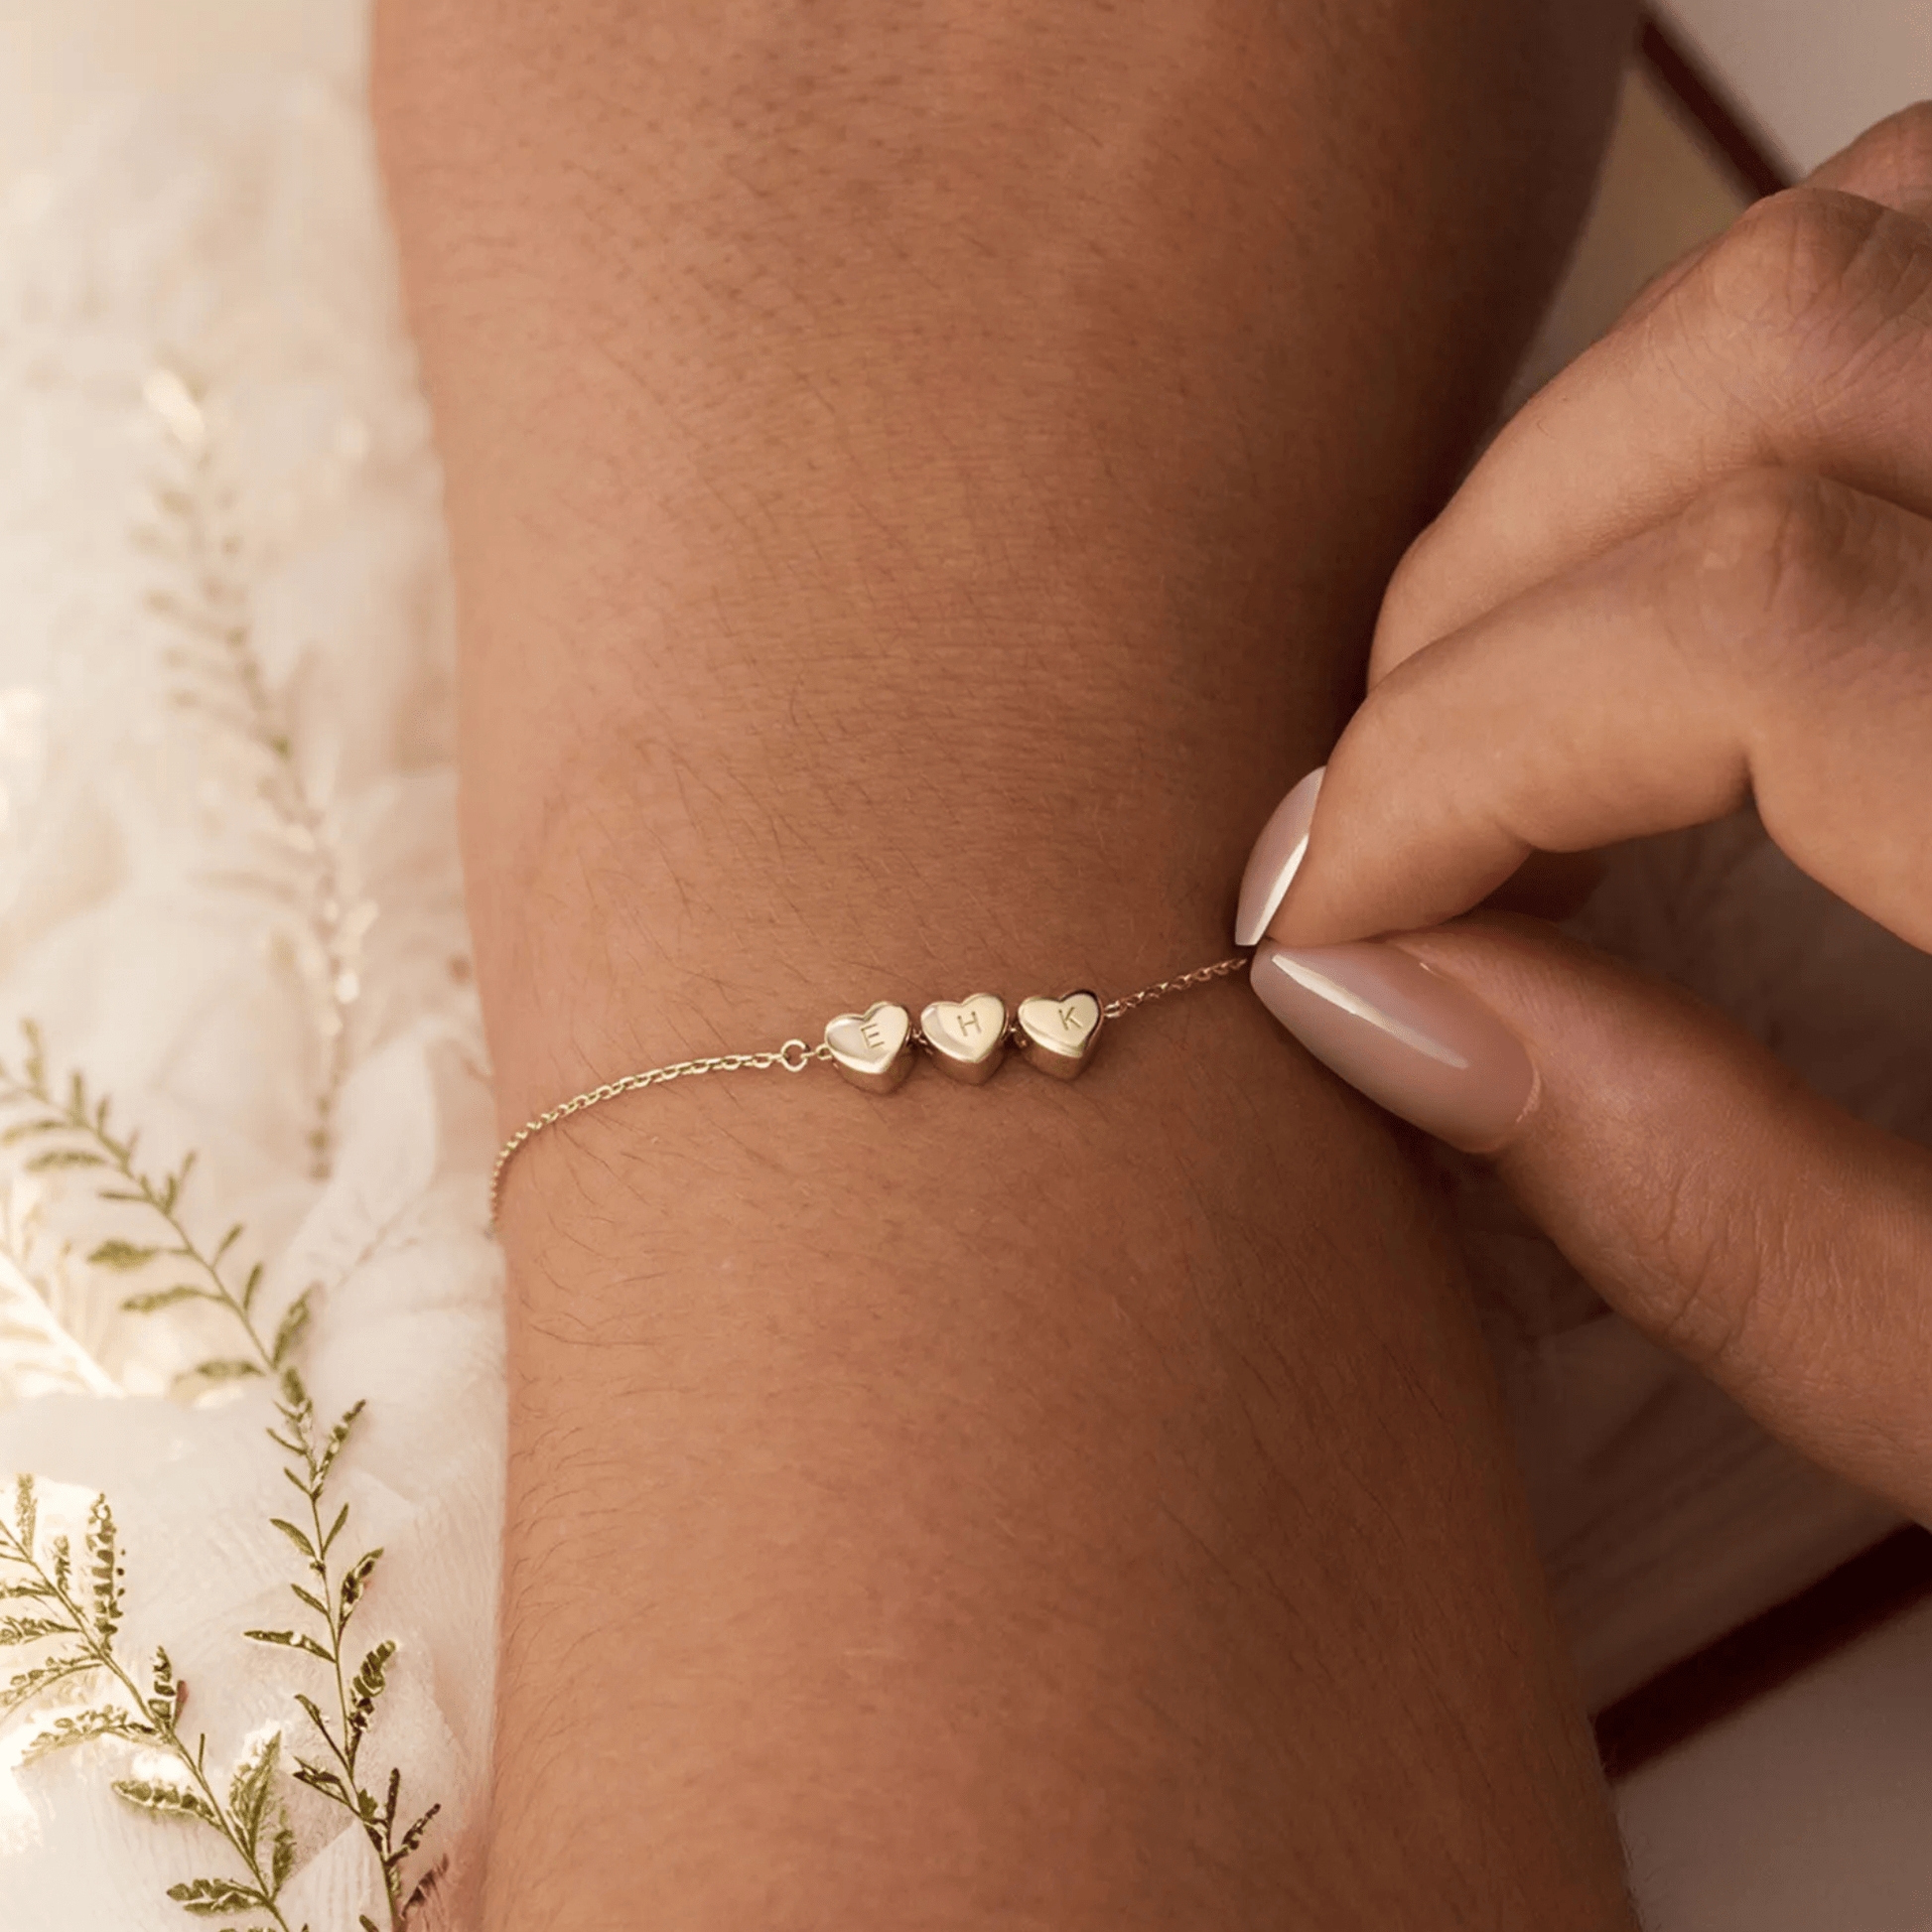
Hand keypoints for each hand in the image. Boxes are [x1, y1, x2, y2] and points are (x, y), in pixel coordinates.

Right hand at [1234, 104, 1931, 1524]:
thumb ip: (1706, 1210)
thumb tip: (1375, 1003)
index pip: (1748, 633)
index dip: (1454, 757)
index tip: (1322, 911)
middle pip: (1781, 359)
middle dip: (1487, 594)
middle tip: (1398, 810)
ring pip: (1870, 240)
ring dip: (1610, 451)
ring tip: (1528, 681)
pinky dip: (1754, 365)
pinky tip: (1686, 560)